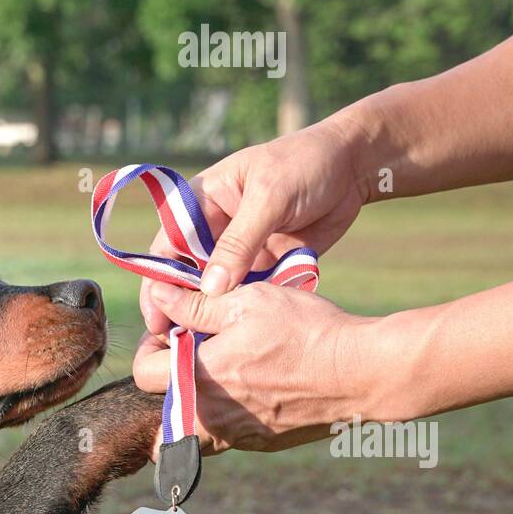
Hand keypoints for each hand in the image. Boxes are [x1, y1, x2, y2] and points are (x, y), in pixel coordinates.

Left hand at [132, 280, 379, 456]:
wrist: (361, 372)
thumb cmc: (306, 332)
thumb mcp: (247, 303)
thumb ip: (195, 305)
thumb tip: (158, 296)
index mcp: (199, 380)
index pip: (143, 375)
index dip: (150, 349)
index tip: (169, 333)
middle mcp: (211, 418)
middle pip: (161, 410)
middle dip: (168, 382)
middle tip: (192, 354)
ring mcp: (235, 437)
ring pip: (191, 429)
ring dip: (193, 404)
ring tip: (220, 372)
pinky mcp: (259, 444)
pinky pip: (225, 435)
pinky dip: (226, 414)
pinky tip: (253, 384)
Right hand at [140, 114, 371, 342]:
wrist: (355, 167)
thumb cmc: (307, 164)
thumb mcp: (270, 197)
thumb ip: (240, 243)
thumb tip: (210, 290)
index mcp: (202, 203)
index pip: (167, 247)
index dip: (158, 283)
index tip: (157, 317)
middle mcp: (213, 230)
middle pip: (184, 276)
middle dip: (178, 308)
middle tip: (171, 344)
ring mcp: (237, 251)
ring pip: (212, 291)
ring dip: (205, 317)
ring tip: (195, 349)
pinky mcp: (262, 267)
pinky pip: (243, 295)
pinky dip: (236, 315)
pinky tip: (228, 340)